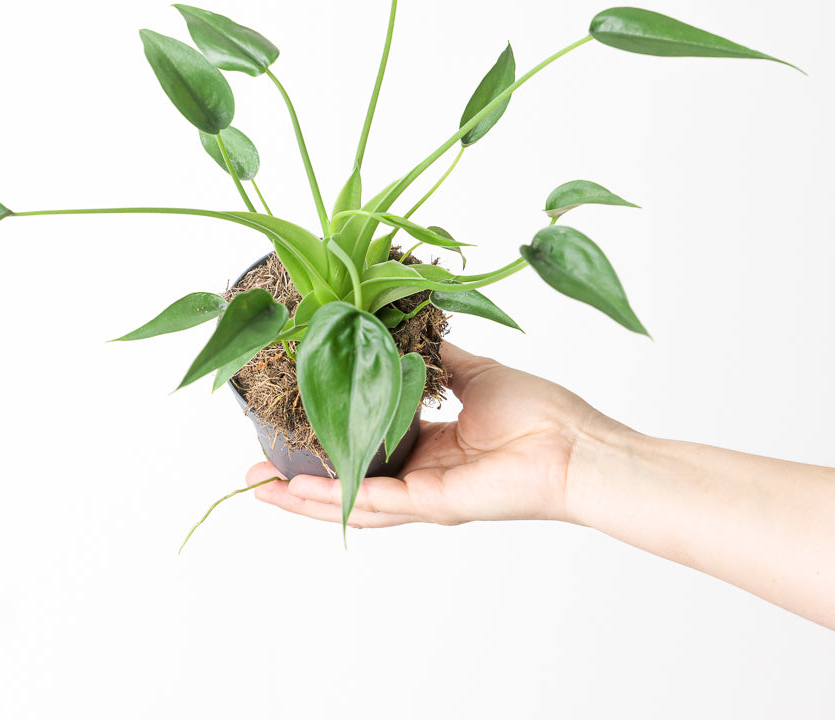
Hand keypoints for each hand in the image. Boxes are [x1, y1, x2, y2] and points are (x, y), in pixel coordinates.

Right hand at [245, 341, 619, 527]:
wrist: (579, 445)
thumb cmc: (542, 413)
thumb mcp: (475, 373)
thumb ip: (437, 359)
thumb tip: (407, 330)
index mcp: (432, 447)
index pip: (367, 447)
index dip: (328, 439)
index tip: (291, 425)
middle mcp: (421, 476)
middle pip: (347, 481)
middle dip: (299, 478)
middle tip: (255, 468)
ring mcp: (423, 495)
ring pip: (348, 499)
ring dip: (300, 496)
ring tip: (256, 485)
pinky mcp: (433, 503)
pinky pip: (373, 502)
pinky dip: (331, 499)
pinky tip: (294, 492)